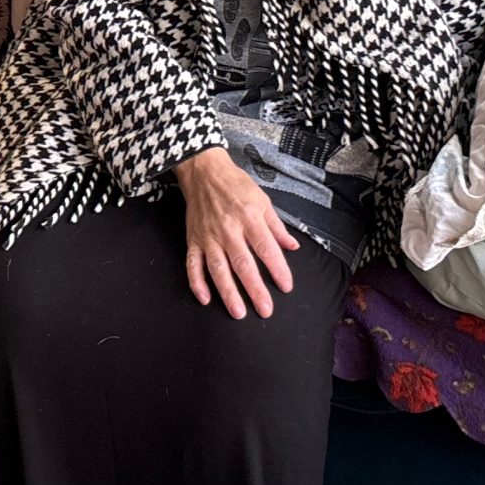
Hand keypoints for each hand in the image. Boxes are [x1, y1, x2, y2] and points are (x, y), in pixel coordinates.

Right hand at [177, 148, 300, 319]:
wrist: (204, 172)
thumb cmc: (236, 185)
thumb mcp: (262, 200)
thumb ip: (276, 226)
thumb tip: (292, 246)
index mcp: (249, 218)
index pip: (266, 248)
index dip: (277, 268)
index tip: (286, 286)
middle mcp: (228, 229)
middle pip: (243, 264)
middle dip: (255, 289)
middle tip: (265, 310)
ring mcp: (208, 236)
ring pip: (218, 269)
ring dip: (227, 292)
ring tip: (238, 312)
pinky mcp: (193, 240)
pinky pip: (192, 264)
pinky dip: (196, 282)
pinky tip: (205, 299)